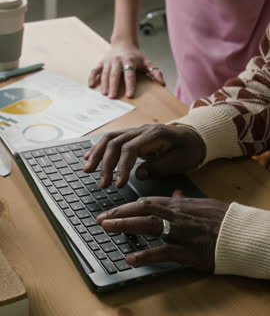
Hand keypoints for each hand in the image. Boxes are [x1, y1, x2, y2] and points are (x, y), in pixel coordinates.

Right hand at [83, 124, 205, 187]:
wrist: (193, 136)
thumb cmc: (188, 150)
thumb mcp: (180, 161)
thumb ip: (159, 167)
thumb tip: (138, 174)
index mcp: (155, 135)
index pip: (131, 148)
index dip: (122, 167)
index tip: (119, 184)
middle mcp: (141, 130)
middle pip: (116, 142)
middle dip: (106, 164)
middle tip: (102, 184)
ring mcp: (135, 132)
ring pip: (110, 138)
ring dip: (97, 154)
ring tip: (87, 170)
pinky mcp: (131, 137)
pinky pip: (111, 139)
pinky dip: (98, 148)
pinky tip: (89, 158)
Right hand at [88, 43, 164, 98]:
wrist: (123, 42)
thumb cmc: (136, 56)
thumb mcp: (147, 62)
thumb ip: (155, 72)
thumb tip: (162, 83)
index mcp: (129, 61)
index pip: (129, 74)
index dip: (130, 85)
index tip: (130, 95)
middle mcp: (117, 61)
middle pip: (115, 74)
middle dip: (114, 86)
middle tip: (112, 98)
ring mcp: (108, 61)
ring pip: (105, 73)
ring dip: (104, 84)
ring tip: (104, 95)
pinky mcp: (101, 62)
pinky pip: (95, 70)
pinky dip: (92, 77)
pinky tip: (91, 86)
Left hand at [97, 196, 228, 271]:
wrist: (241, 233)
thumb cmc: (223, 219)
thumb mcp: (203, 204)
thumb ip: (185, 201)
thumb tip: (175, 194)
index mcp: (179, 205)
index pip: (147, 201)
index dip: (126, 206)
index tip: (111, 210)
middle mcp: (177, 215)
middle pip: (143, 210)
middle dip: (119, 213)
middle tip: (101, 219)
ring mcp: (181, 232)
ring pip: (149, 225)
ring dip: (125, 226)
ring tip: (107, 229)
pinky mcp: (188, 251)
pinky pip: (163, 252)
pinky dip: (145, 255)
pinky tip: (130, 259)